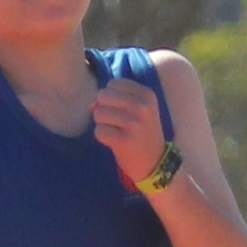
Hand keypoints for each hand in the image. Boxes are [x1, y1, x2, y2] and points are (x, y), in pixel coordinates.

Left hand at [87, 74, 168, 195]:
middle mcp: (142, 106)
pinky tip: (115, 142)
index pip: (113, 84)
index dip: (110, 97)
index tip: (122, 110)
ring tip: (117, 132)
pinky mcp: (125, 140)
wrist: (155, 162)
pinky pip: (99, 131)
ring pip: (98, 113)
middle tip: (116, 123)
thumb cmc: (142, 133)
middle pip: (102, 96)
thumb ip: (115, 100)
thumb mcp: (138, 109)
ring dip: (102, 124)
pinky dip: (102, 137)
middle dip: (103, 109)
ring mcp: (134, 123)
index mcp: (146, 94)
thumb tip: (91, 104)